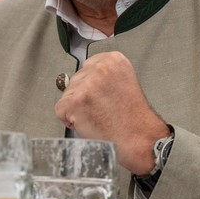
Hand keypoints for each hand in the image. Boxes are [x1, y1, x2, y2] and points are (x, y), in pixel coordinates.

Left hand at [54, 51, 170, 174]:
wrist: (139, 138)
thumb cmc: (133, 117)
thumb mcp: (123, 82)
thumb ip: (104, 76)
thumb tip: (82, 79)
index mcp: (113, 60)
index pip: (87, 68)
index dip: (91, 87)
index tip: (101, 97)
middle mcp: (100, 68)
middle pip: (75, 81)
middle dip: (83, 97)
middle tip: (101, 110)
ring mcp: (87, 85)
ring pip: (67, 95)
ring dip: (77, 109)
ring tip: (98, 117)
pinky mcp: (75, 102)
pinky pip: (60, 110)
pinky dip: (70, 120)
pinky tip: (88, 123)